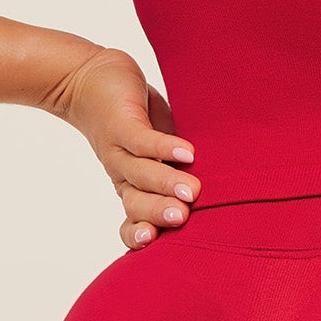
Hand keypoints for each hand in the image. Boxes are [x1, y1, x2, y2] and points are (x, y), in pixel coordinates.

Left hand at [50, 46, 199, 249]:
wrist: (92, 78)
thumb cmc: (136, 120)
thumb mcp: (161, 152)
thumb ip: (184, 170)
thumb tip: (228, 190)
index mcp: (133, 188)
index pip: (131, 222)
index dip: (138, 234)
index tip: (155, 241)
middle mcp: (123, 174)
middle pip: (136, 202)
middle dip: (158, 213)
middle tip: (182, 218)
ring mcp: (118, 148)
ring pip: (139, 172)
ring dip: (165, 183)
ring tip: (192, 190)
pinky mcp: (120, 122)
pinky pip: (142, 140)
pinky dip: (164, 147)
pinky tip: (186, 151)